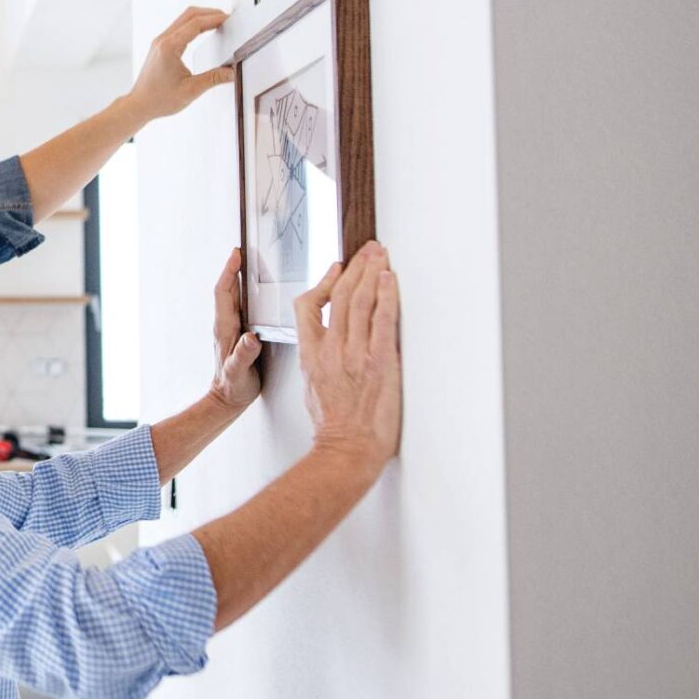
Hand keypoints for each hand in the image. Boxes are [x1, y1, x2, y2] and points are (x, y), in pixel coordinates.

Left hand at [125, 7, 234, 120]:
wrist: (139, 105)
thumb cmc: (159, 100)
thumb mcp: (191, 90)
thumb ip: (213, 79)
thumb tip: (232, 72)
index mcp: (169, 47)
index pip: (196, 23)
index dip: (215, 19)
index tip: (229, 19)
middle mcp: (162, 40)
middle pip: (189, 15)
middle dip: (210, 13)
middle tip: (227, 18)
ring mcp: (159, 42)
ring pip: (183, 19)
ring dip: (201, 17)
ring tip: (218, 22)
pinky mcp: (159, 46)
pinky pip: (178, 27)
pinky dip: (193, 24)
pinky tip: (203, 30)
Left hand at [209, 248, 261, 408]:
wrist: (227, 399)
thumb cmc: (233, 387)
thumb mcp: (239, 372)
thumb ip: (244, 355)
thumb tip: (251, 337)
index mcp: (225, 328)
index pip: (224, 293)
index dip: (229, 272)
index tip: (236, 255)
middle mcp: (226, 324)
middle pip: (228, 289)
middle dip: (234, 268)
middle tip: (245, 251)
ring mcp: (231, 328)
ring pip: (234, 297)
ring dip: (240, 279)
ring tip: (251, 264)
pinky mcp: (238, 333)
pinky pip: (241, 307)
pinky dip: (247, 293)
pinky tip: (257, 291)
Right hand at [295, 242, 402, 466]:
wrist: (347, 449)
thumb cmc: (333, 426)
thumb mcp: (312, 387)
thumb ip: (318, 361)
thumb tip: (327, 347)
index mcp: (311, 355)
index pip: (307, 307)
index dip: (323, 282)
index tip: (337, 269)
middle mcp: (331, 350)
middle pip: (339, 296)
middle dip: (355, 268)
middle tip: (367, 250)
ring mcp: (355, 354)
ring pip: (360, 302)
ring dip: (372, 273)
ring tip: (381, 255)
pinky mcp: (379, 361)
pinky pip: (383, 320)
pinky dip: (387, 296)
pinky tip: (390, 280)